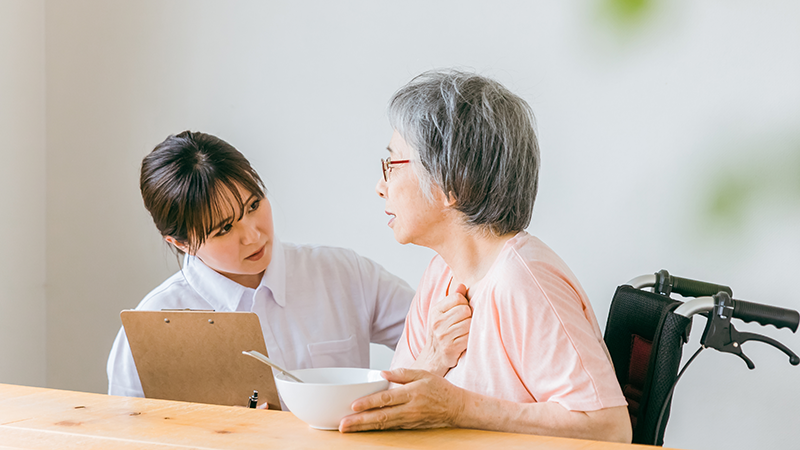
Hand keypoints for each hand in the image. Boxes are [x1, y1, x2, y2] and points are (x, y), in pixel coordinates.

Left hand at [339, 368, 465, 431]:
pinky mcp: (409, 427)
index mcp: (411, 393)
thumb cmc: (440, 389)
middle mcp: (409, 409)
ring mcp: (408, 420)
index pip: (386, 399)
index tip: (353, 405)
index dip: (369, 403)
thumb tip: (383, 373)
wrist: (457, 408)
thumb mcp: (423, 374)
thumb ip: (402, 373)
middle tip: (343, 424)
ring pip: (382, 425)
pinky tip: (363, 429)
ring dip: (364, 427)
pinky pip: (389, 428)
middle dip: (360, 421)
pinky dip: (374, 429)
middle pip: (380, 416)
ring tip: (348, 429)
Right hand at [416, 283, 470, 375]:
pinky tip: (464, 340)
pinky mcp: (451, 347)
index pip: (458, 297)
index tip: (462, 312)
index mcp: (435, 311)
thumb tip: (462, 285)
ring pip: (469, 323)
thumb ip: (453, 299)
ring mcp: (444, 335)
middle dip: (468, 316)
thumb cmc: (441, 333)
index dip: (464, 303)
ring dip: (470, 328)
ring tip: (464, 332)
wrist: (433, 358)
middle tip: (464, 323)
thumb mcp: (442, 314)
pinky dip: (470, 338)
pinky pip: (469, 336)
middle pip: (465, 309)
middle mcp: (437, 322)